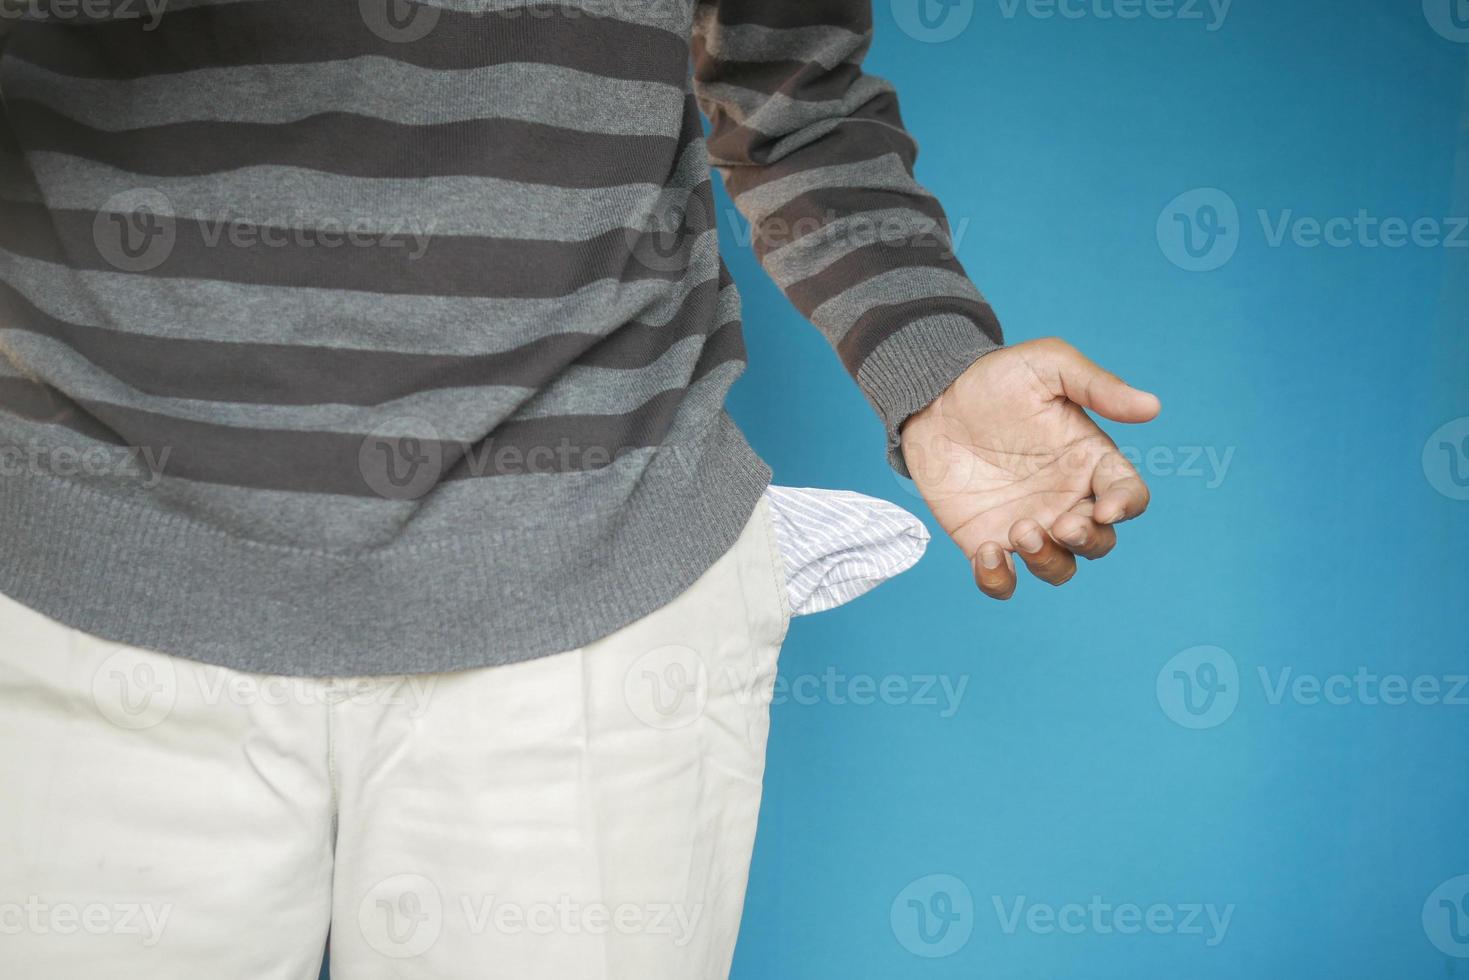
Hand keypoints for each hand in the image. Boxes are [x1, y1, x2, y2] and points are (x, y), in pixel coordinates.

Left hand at [900, 338, 1161, 598]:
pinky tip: (987, 554)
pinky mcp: (986, 541)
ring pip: (1059, 568)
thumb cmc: (995, 379)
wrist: (933, 397)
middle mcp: (1066, 500)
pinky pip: (1003, 581)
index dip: (1126, 507)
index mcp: (1090, 462)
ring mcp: (1028, 525)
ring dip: (1048, 562)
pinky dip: (1000, 581)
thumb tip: (1152, 407)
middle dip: (1087, 541)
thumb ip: (1098, 386)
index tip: (1106, 508)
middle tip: (1059, 522)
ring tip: (1021, 532)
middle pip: (1100, 542)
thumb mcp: (1047, 365)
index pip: (1129, 496)